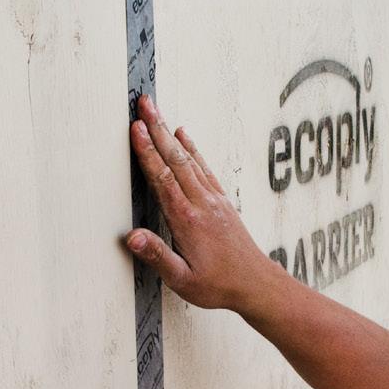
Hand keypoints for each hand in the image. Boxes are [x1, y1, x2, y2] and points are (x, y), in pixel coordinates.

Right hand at [125, 96, 280, 312]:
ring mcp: (213, 199)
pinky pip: (204, 167)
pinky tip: (185, 136)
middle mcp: (201, 203)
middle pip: (175, 158)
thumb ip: (157, 256)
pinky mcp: (221, 201)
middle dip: (157, 128)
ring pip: (189, 158)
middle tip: (144, 102)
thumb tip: (132, 237)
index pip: (162, 178)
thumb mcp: (183, 280)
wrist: (256, 283)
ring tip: (157, 112)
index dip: (147, 151)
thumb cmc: (219, 285)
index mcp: (187, 219)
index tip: (135, 127)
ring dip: (171, 133)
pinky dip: (193, 148)